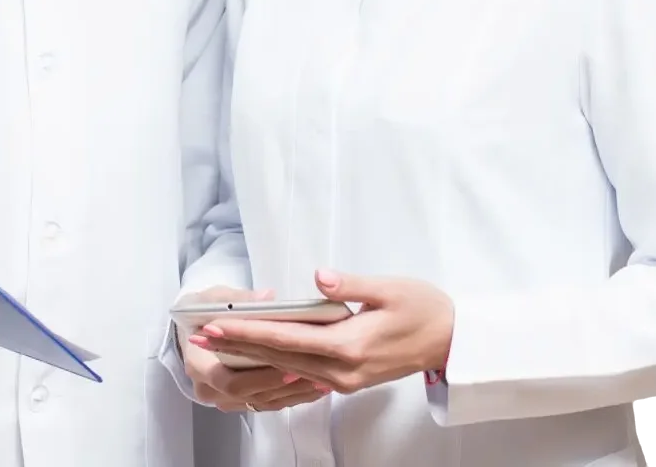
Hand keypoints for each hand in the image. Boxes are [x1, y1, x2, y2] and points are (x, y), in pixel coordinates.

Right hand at [177, 286, 325, 414]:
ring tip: (324, 380)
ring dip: (294, 393)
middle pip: (252, 396)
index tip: (291, 367)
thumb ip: (240, 299)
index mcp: (198, 365)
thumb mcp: (216, 297)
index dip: (261, 377)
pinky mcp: (241, 400)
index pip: (230, 382)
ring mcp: (225, 399)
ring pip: (264, 403)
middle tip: (318, 376)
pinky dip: (292, 395)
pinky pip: (269, 403)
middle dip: (286, 387)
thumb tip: (267, 297)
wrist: (192, 325)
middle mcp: (209, 389)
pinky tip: (315, 385)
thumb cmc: (204, 309)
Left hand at [190, 269, 453, 395]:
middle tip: (204, 335)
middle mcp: (341, 370)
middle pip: (279, 357)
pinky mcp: (348, 379)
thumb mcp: (389, 288)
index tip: (219, 325)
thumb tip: (321, 275)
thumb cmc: (423, 309)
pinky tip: (261, 352)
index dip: (249, 332)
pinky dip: (279, 361)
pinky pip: (305, 372)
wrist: (451, 341)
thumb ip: (351, 283)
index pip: (286, 338)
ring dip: (255, 354)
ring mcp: (344, 379)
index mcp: (349, 346)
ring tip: (223, 342)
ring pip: (289, 367)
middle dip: (240, 345)